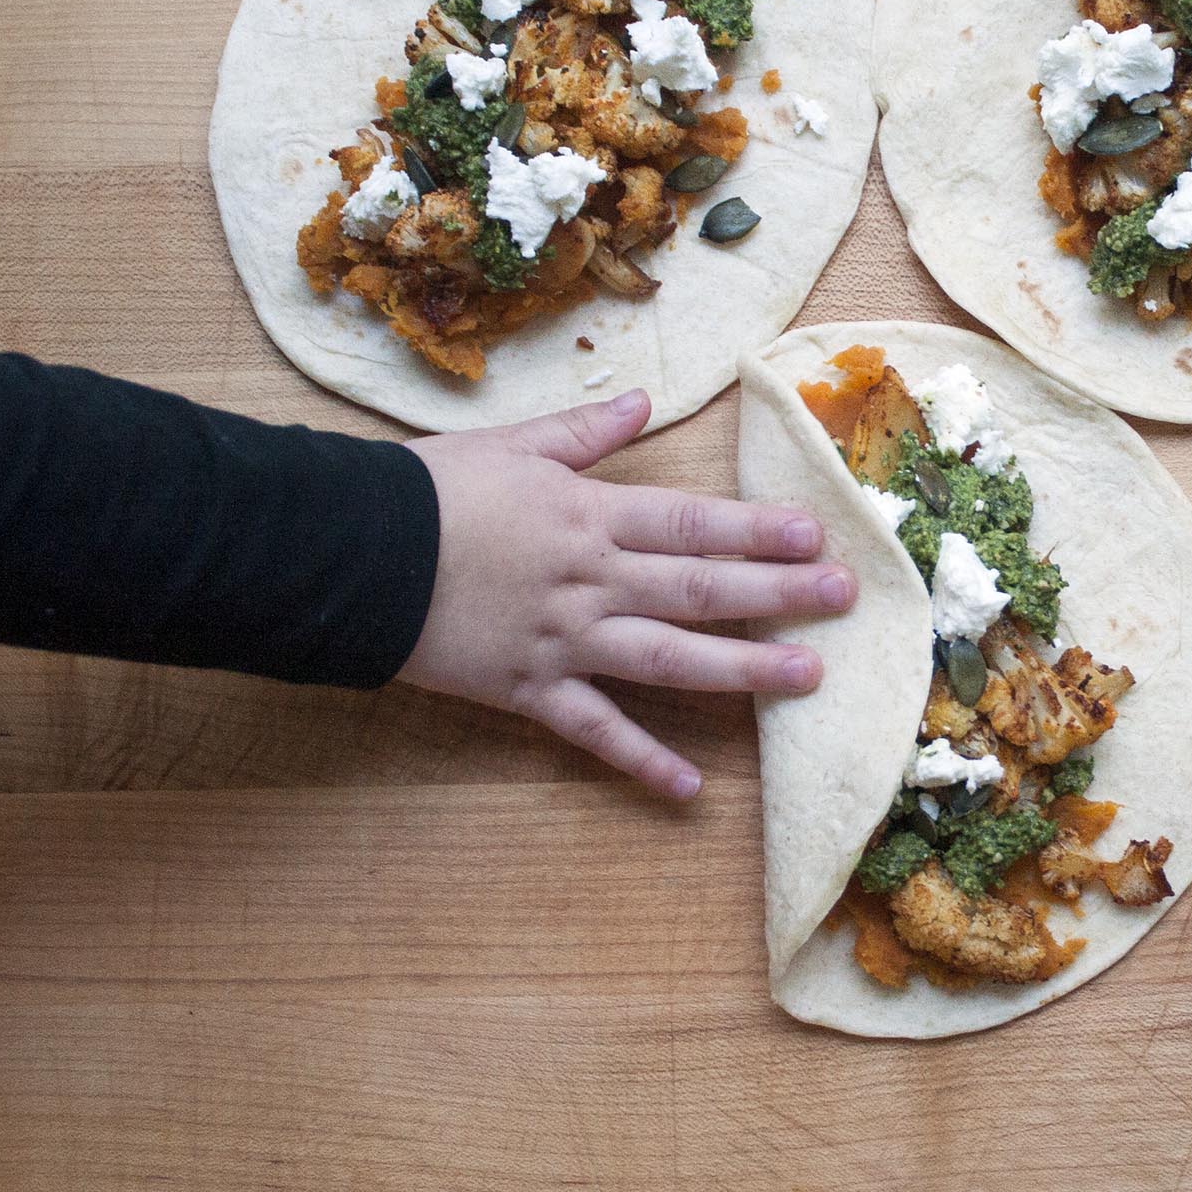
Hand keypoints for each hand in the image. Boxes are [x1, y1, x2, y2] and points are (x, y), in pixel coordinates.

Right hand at [398, 389, 850, 798]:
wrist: (346, 552)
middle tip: (845, 600)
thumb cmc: (425, 491)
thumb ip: (584, 432)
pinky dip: (642, 761)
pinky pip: (594, 732)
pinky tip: (690, 790)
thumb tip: (644, 401)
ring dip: (742, 672)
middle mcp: (591, 581)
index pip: (692, 522)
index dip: (758, 529)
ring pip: (669, 660)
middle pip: (700, 588)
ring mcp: (564, 640)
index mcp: (589, 517)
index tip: (816, 534)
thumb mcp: (509, 445)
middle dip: (778, 593)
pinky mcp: (528, 690)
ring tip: (806, 678)